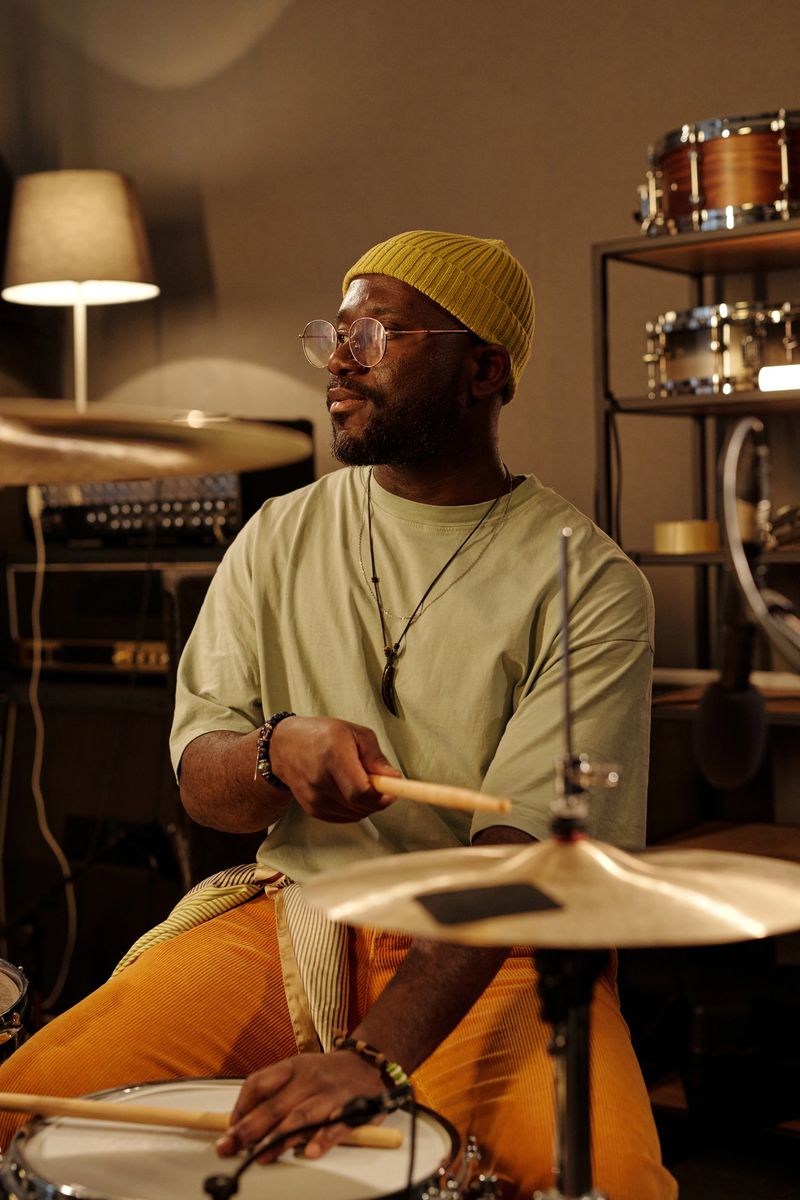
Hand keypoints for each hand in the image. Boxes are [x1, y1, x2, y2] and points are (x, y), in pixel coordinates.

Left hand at [216, 1050, 384, 1160]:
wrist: (368, 1062)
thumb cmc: (326, 1073)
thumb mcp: (297, 1071)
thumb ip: (273, 1094)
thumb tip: (240, 1122)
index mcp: (292, 1068)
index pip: (258, 1084)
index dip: (240, 1109)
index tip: (228, 1132)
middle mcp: (308, 1079)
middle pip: (274, 1104)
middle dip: (250, 1129)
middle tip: (231, 1148)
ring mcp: (329, 1093)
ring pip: (301, 1115)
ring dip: (280, 1137)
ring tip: (263, 1155)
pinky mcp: (352, 1107)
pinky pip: (337, 1124)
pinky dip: (324, 1137)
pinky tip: (312, 1151)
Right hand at [269, 716, 401, 822]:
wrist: (286, 747)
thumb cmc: (323, 735)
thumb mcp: (355, 733)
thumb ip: (376, 757)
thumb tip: (394, 779)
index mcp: (334, 755)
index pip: (361, 791)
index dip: (380, 796)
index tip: (391, 792)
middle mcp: (320, 779)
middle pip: (359, 805)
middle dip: (376, 799)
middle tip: (379, 784)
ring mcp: (314, 797)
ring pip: (354, 814)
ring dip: (365, 804)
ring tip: (358, 781)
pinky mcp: (312, 809)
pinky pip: (344, 817)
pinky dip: (353, 808)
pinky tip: (348, 791)